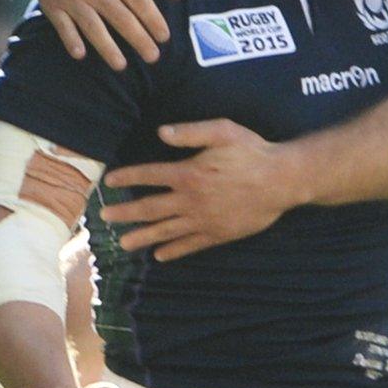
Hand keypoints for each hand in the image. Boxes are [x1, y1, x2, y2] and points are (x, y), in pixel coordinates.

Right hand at [35, 0, 181, 69]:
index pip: (139, 1)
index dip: (153, 20)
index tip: (164, 37)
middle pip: (120, 17)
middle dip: (138, 39)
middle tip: (153, 57)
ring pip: (92, 26)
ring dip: (106, 47)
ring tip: (121, 66)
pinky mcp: (53, 3)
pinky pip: (62, 25)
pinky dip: (70, 39)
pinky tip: (81, 54)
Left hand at [100, 120, 297, 259]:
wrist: (282, 180)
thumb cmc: (253, 152)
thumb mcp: (224, 131)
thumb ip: (191, 132)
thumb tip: (160, 132)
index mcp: (189, 174)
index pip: (149, 175)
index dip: (127, 177)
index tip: (109, 182)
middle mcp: (191, 199)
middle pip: (150, 208)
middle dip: (125, 213)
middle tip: (104, 220)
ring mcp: (204, 219)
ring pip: (166, 230)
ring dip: (143, 236)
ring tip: (124, 244)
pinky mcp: (219, 233)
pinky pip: (191, 245)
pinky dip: (174, 251)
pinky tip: (160, 256)